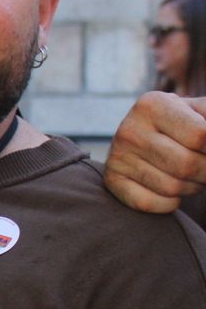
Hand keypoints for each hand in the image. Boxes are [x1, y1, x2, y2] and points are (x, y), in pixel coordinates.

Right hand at [103, 92, 205, 212]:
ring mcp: (117, 156)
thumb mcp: (201, 112)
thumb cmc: (185, 124)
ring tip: (191, 176)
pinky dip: (169, 203)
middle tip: (205, 167)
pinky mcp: (111, 180)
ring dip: (191, 187)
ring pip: (171, 188)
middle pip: (186, 164)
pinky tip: (173, 191)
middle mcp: (129, 129)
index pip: (201, 136)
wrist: (149, 135)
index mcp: (153, 104)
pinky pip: (148, 203)